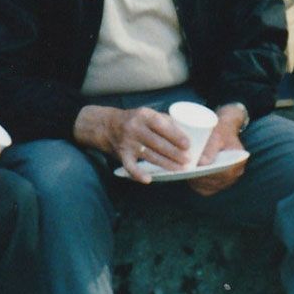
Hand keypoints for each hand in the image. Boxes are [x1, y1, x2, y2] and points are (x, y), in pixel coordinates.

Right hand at [75, 105, 189, 183]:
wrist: (106, 126)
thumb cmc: (134, 120)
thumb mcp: (147, 114)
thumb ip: (164, 121)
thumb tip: (186, 132)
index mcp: (144, 115)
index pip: (162, 126)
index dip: (176, 136)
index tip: (188, 145)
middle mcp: (135, 128)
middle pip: (157, 143)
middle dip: (174, 153)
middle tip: (188, 160)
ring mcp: (128, 142)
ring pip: (149, 155)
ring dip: (165, 163)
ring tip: (179, 168)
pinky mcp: (122, 155)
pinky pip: (130, 166)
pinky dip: (138, 174)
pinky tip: (148, 179)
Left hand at [187, 107, 247, 195]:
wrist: (224, 129)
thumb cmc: (220, 130)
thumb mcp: (216, 135)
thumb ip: (210, 149)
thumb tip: (202, 164)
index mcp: (238, 161)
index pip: (223, 174)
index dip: (207, 174)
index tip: (193, 169)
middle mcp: (236, 173)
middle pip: (215, 183)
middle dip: (199, 179)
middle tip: (185, 172)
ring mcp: (228, 180)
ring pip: (209, 188)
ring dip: (197, 183)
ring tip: (186, 174)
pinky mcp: (220, 182)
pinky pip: (207, 189)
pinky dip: (198, 186)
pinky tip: (190, 178)